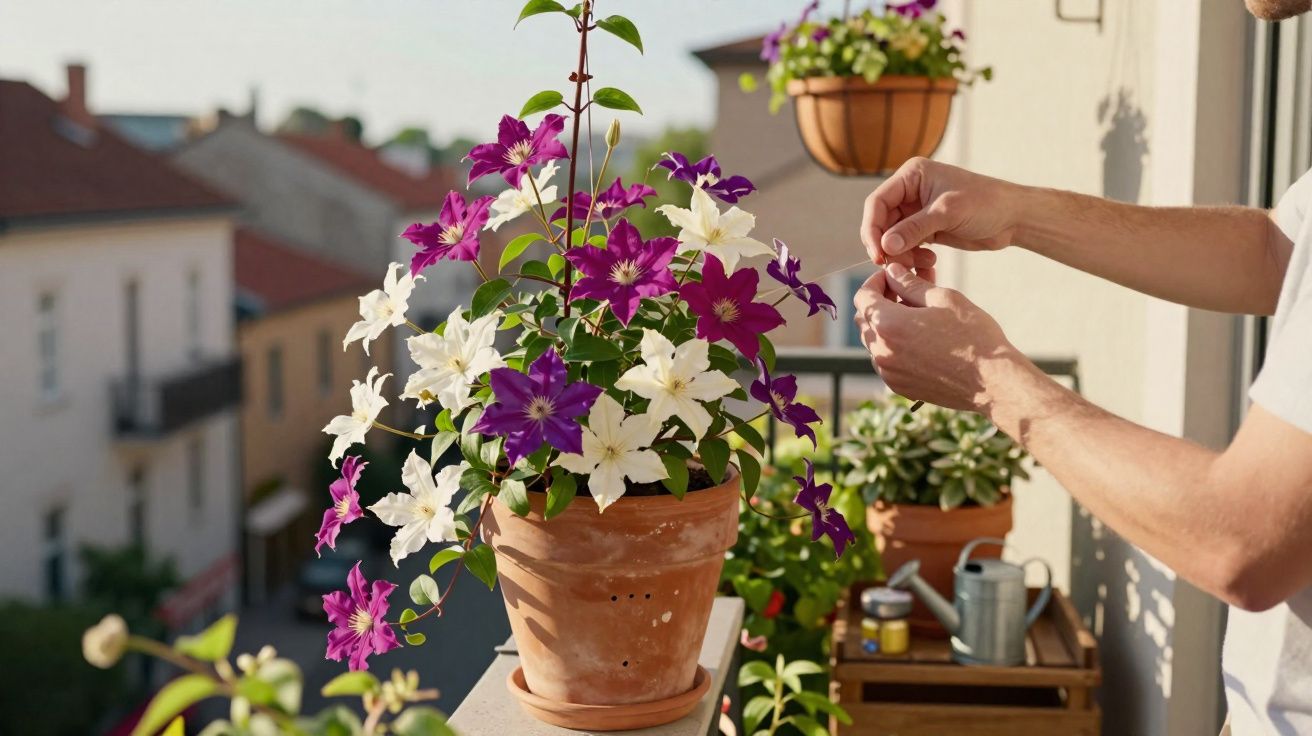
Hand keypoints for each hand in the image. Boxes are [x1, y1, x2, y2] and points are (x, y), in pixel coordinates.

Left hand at [853, 262, 1022, 412]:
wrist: (993, 382)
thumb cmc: (973, 337)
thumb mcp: (943, 299)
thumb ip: (910, 284)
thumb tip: (893, 272)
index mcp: (888, 325)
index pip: (863, 297)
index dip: (875, 281)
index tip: (892, 276)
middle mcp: (881, 351)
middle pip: (864, 320)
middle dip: (879, 302)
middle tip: (905, 293)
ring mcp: (888, 372)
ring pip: (874, 341)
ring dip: (886, 325)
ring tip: (916, 316)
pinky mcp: (899, 386)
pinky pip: (885, 361)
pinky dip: (894, 347)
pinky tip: (919, 339)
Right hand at [860, 157, 1025, 265]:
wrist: (1013, 217)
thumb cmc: (986, 204)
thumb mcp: (947, 213)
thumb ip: (914, 229)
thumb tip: (885, 245)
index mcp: (912, 176)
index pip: (877, 203)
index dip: (872, 229)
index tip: (878, 253)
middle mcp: (910, 191)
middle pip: (881, 222)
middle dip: (887, 245)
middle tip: (894, 265)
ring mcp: (917, 211)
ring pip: (892, 237)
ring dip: (901, 254)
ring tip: (923, 263)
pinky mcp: (926, 229)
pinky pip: (906, 246)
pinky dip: (912, 257)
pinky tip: (930, 262)